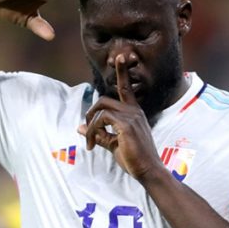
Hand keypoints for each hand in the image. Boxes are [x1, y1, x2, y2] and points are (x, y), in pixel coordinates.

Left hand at [77, 55, 163, 180]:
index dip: (122, 71)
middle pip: (104, 100)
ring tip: (91, 142)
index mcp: (134, 113)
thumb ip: (98, 134)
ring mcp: (131, 117)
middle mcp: (134, 111)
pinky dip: (92, 131)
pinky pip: (101, 119)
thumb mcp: (113, 144)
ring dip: (90, 125)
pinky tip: (93, 144)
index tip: (120, 56)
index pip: (126, 88)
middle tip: (86, 131)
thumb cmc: (134, 159)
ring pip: (101, 109)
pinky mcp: (127, 125)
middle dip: (90, 113)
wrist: (148, 171)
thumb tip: (80, 128)